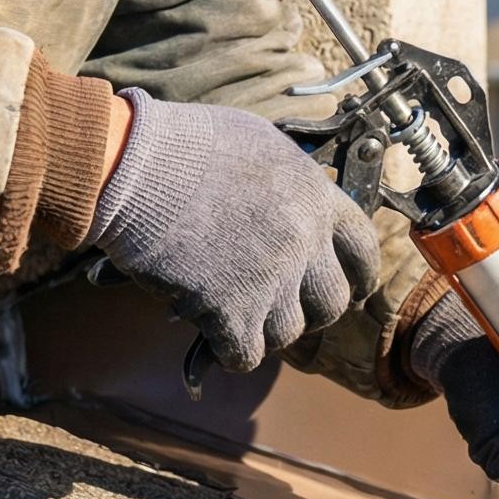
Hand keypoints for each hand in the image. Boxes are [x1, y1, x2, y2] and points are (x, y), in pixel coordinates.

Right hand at [89, 89, 379, 370]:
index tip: (352, 288)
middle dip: (308, 308)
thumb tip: (300, 204)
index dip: (359, 276)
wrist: (135, 166)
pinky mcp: (231, 310)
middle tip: (280, 304)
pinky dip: (229, 350)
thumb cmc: (186, 144)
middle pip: (332, 302)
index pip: (364, 251)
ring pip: (288, 333)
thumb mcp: (259, 144)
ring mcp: (270, 278)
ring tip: (236, 311)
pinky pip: (245, 354)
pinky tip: (213, 333)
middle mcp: (304, 241)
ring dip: (263, 329)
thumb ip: (289, 182)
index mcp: (316, 197)